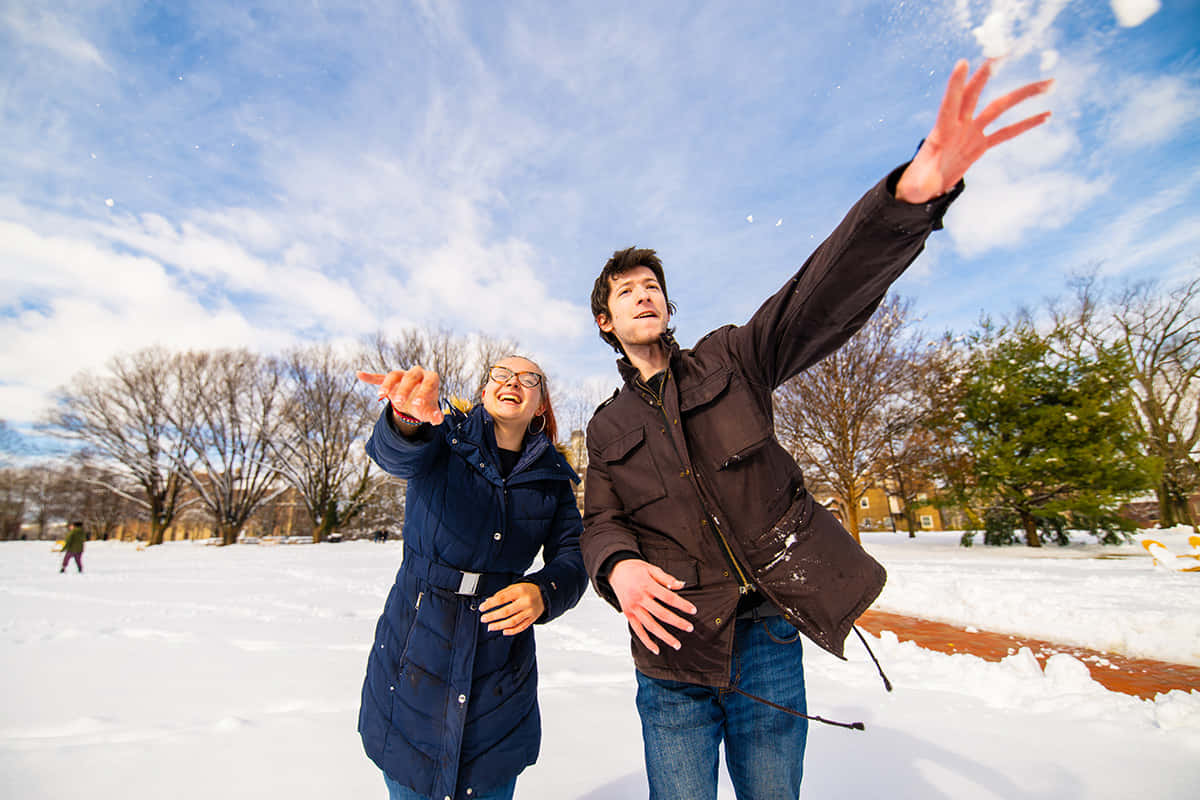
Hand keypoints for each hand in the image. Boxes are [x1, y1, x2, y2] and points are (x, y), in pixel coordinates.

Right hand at [357, 367, 444, 425]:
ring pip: (394, 375)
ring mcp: (403, 375)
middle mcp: (417, 374)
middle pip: (410, 376)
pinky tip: (360, 374)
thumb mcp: (432, 412)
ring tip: (380, 395)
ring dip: (387, 384)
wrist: (417, 403)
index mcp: (431, 379)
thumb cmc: (426, 406)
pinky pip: (380, 377)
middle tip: (399, 403)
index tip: (417, 404)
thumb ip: (436, 416)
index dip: (424, 391)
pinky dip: (370, 377)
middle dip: (404, 389)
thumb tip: (437, 419)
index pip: (429, 381)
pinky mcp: (391, 380)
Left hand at [480, 583, 544, 635]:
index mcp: (520, 591)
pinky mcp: (532, 619)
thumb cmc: (526, 590)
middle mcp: (526, 602)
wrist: (543, 594)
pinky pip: (521, 627)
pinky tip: (504, 631)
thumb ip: (501, 594)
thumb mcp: (514, 587)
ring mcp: (530, 611)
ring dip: (500, 625)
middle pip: (506, 611)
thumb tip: (488, 602)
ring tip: (490, 627)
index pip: (502, 598)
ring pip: (513, 621)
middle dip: (493, 616)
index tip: (482, 608)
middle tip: (484, 619)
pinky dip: (512, 631)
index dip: (490, 604)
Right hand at [609, 559, 695, 654]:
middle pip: (661, 614)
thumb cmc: (634, 569)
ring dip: (664, 636)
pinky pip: (638, 630)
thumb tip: (681, 585)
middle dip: (677, 622)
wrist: (615, 570)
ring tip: (676, 644)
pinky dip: (646, 641)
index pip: (668, 597)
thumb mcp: (651, 568)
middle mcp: (639, 598)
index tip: (693, 610)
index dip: (682, 604)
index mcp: (647, 585)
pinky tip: (656, 649)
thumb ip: (666, 578)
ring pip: (650, 626)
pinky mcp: (628, 614)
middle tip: (689, 628)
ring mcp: (633, 608)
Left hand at [896, 59, 1052, 203]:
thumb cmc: (915, 186)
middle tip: (1006, 52)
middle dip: (989, 74)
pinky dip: (1026, 124)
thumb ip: (924, 183)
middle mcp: (958, 125)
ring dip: (1023, 94)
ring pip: (1000, 108)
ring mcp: (971, 132)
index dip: (956, 84)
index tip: (963, 62)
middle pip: (976, 94)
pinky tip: (1046, 114)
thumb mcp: (917, 186)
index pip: (950, 103)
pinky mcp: (981, 144)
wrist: (923, 187)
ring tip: (1049, 83)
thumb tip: (929, 186)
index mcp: (941, 132)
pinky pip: (1007, 132)